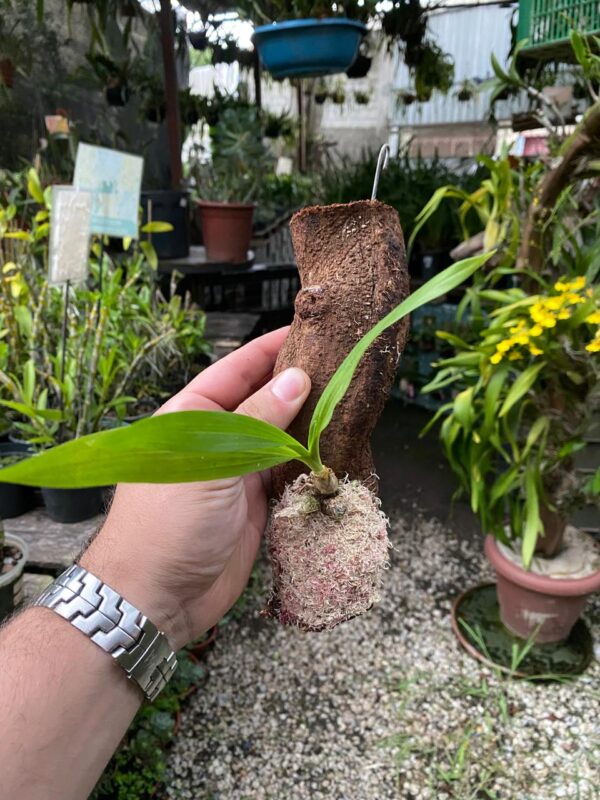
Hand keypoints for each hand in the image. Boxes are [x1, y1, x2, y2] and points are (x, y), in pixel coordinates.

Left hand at [80, 328, 309, 649]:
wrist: (157, 598)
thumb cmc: (167, 523)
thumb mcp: (210, 463)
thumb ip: (256, 422)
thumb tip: (298, 379)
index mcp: (192, 417)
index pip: (236, 371)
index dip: (269, 350)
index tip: (306, 332)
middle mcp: (217, 440)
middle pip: (263, 401)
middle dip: (297, 384)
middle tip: (340, 364)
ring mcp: (237, 472)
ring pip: (280, 437)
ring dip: (309, 423)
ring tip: (348, 400)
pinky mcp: (256, 504)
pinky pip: (288, 473)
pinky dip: (310, 461)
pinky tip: (336, 446)